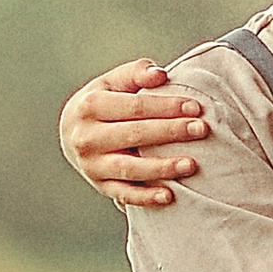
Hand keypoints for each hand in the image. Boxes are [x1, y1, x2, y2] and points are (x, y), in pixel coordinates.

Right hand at [58, 60, 206, 209]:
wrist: (71, 133)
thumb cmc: (102, 103)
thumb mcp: (112, 82)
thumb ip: (136, 74)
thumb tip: (160, 75)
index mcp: (91, 106)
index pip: (134, 106)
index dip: (166, 106)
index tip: (195, 107)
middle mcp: (87, 137)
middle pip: (135, 134)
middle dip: (171, 132)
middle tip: (201, 130)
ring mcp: (92, 164)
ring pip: (130, 168)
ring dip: (162, 168)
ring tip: (191, 165)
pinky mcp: (100, 186)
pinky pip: (124, 194)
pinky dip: (146, 197)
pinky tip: (169, 196)